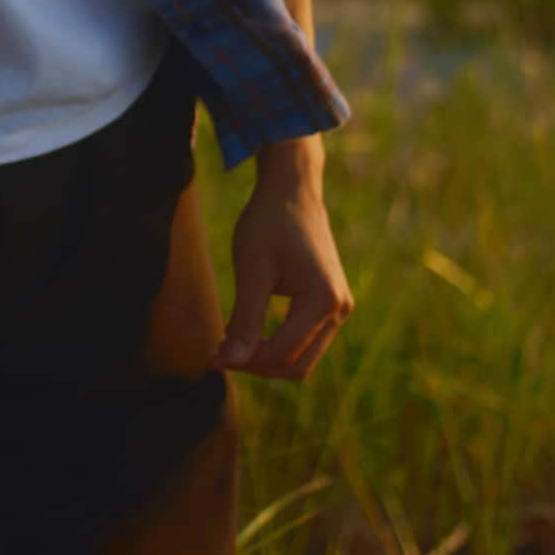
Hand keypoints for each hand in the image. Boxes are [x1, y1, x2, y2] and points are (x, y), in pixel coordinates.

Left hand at [208, 174, 352, 380]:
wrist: (292, 188)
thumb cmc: (269, 222)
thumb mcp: (252, 269)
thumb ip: (245, 319)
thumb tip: (232, 361)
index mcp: (325, 300)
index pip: (283, 353)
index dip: (246, 361)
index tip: (213, 355)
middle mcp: (340, 309)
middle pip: (297, 365)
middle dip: (258, 365)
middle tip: (220, 353)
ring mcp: (339, 307)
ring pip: (303, 356)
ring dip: (267, 357)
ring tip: (231, 344)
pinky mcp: (331, 303)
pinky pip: (305, 339)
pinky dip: (277, 343)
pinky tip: (249, 333)